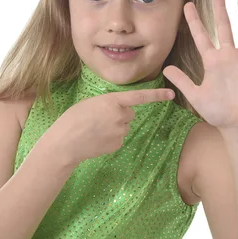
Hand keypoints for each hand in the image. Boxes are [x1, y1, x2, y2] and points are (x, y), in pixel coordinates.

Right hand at [47, 88, 174, 165]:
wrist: (65, 143)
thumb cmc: (74, 118)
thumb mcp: (92, 103)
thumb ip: (110, 103)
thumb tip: (122, 110)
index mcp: (113, 101)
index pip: (139, 96)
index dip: (157, 95)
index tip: (172, 94)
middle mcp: (120, 116)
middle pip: (129, 113)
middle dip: (120, 114)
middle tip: (100, 118)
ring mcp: (120, 132)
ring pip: (124, 126)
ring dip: (115, 126)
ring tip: (96, 129)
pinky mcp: (118, 144)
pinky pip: (119, 137)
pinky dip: (111, 138)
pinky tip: (97, 139)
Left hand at [163, 0, 237, 133]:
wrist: (237, 124)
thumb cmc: (217, 111)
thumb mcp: (196, 96)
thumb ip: (183, 81)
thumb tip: (165, 69)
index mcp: (212, 61)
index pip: (201, 36)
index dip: (194, 21)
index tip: (187, 5)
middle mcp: (228, 56)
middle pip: (223, 27)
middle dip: (220, 8)